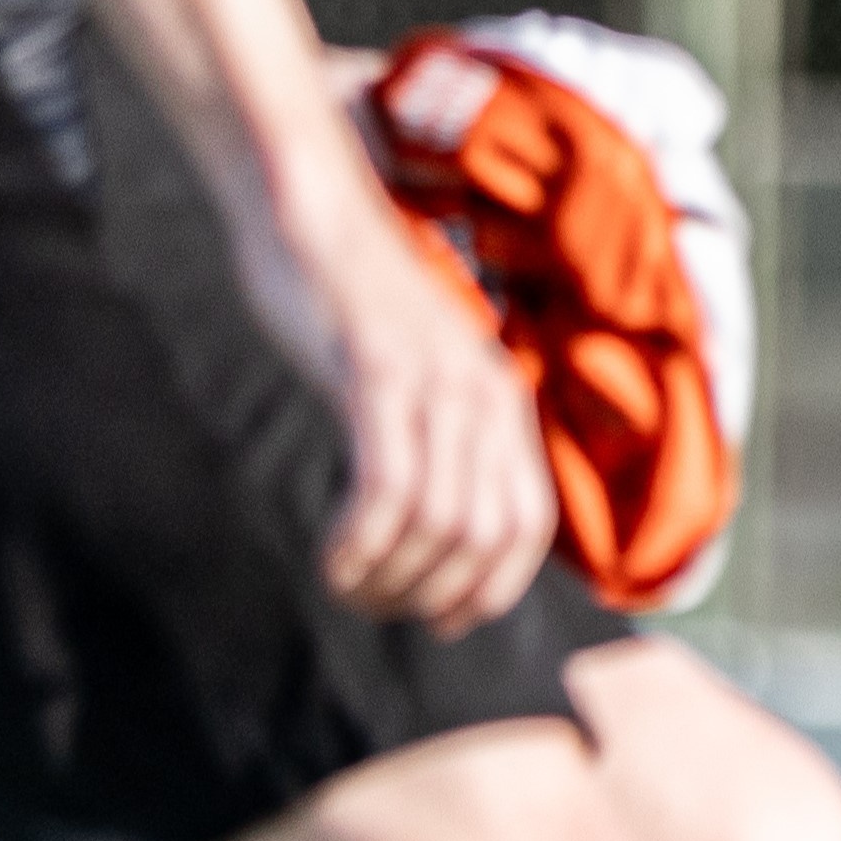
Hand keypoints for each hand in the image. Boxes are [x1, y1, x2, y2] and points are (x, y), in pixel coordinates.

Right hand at [250, 175, 558, 629]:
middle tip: (374, 603)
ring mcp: (435, 381)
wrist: (312, 217)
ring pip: (439, 523)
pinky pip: (387, 487)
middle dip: (432, 593)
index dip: (492, 589)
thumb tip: (440, 530)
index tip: (441, 623)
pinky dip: (362, 544)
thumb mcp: (417, 378)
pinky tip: (334, 561)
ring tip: (346, 584)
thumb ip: (440, 439)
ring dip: (391, 577)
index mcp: (502, 401)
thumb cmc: (352, 311)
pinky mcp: (378, 372)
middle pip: (485, 536)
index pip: (529, 525)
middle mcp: (484, 393)